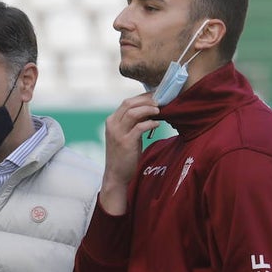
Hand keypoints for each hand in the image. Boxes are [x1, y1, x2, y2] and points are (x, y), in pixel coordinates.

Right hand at [99, 93, 159, 215]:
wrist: (116, 175)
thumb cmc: (123, 155)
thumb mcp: (125, 135)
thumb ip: (133, 122)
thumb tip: (149, 109)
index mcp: (112, 121)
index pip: (127, 102)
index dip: (142, 98)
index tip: (155, 97)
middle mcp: (112, 125)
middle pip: (129, 103)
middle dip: (146, 100)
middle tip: (160, 101)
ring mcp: (118, 133)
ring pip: (133, 112)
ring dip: (148, 109)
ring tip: (159, 110)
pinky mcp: (126, 142)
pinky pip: (140, 127)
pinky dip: (150, 123)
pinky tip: (157, 124)